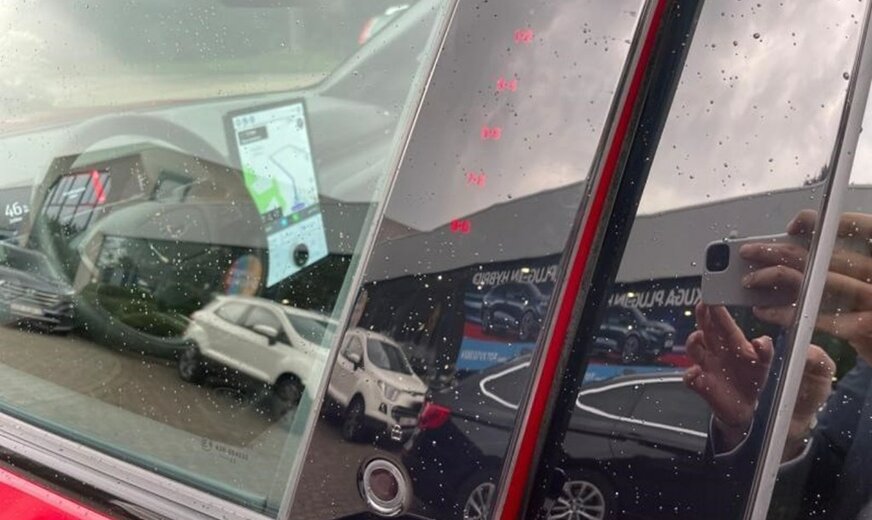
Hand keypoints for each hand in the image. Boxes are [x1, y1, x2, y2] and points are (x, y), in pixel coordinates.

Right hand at [684, 304, 772, 448]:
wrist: (743, 405)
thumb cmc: (751, 379)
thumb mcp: (763, 364)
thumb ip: (766, 351)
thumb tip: (762, 340)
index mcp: (731, 344)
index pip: (724, 325)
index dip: (718, 312)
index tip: (713, 299)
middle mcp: (716, 351)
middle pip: (706, 330)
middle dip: (703, 317)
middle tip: (702, 304)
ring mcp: (706, 366)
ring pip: (694, 350)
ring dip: (693, 342)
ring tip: (698, 337)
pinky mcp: (700, 382)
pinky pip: (690, 377)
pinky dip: (690, 375)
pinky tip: (695, 372)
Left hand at [740, 210, 871, 362]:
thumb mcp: (867, 278)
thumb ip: (842, 262)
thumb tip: (795, 244)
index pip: (858, 227)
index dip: (822, 223)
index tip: (793, 225)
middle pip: (819, 254)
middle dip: (776, 251)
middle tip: (748, 251)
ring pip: (810, 280)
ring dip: (771, 279)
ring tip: (748, 280)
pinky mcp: (862, 328)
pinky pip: (812, 315)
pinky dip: (781, 312)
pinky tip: (762, 309)